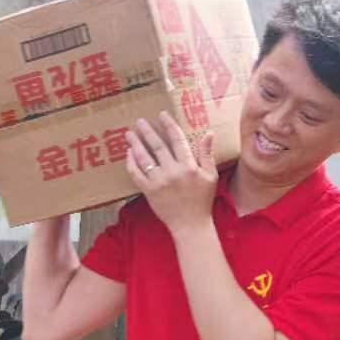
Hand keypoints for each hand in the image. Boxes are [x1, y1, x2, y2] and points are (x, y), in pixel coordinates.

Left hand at [127, 114, 217, 234]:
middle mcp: (172, 171)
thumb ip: (207, 154)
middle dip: (147, 131)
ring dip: (135, 144)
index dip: (169, 125)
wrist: (190, 224)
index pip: (177, 140)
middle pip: (157, 146)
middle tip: (139, 121)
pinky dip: (131, 162)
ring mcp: (158, 181)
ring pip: (144, 158)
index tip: (162, 114)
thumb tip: (209, 133)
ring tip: (129, 133)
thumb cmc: (202, 200)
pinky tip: (128, 153)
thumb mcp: (210, 176)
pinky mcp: (148, 191)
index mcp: (188, 166)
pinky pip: (136, 174)